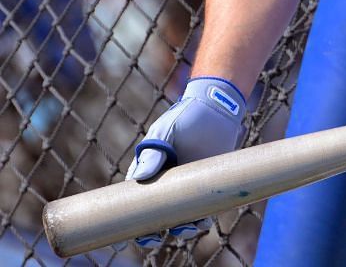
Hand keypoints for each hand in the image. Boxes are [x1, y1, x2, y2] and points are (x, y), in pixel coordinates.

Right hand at [125, 76, 249, 245]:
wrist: (217, 108)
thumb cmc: (185, 117)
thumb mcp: (165, 132)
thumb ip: (153, 153)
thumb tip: (140, 178)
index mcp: (148, 172)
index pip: (134, 201)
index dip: (129, 222)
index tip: (127, 237)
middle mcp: (166, 183)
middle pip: (155, 216)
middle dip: (152, 233)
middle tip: (154, 237)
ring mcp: (187, 185)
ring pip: (181, 217)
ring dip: (181, 228)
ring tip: (185, 228)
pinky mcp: (208, 184)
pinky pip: (204, 208)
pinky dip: (201, 218)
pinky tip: (201, 221)